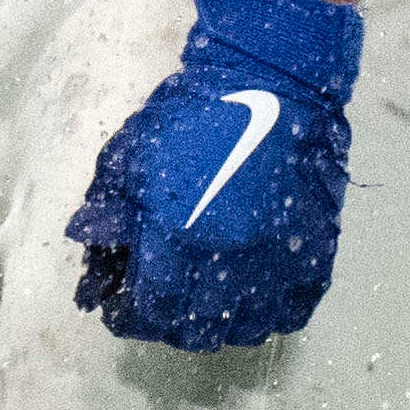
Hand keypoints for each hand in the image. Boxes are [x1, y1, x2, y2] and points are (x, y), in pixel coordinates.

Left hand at [67, 0, 361, 352]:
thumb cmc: (195, 112)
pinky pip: (295, 308)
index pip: (150, 309)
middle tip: (161, 306)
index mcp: (178, 232)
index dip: (129, 318)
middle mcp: (230, 257)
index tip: (123, 308)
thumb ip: (108, 211)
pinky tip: (252, 299)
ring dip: (221, 326)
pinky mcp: (315, 248)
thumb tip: (94, 255)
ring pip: (248, 328)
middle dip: (169, 325)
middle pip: (197, 330)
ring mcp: (278, 256)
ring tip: (207, 307)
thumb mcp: (131, 155)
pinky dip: (271, 313)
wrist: (273, 78)